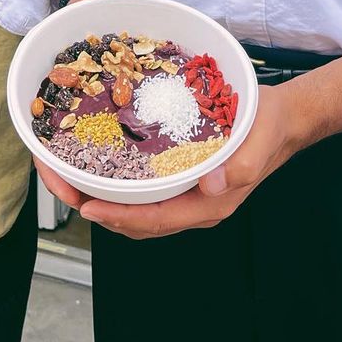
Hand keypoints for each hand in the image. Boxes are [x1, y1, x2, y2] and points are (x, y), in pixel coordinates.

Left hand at [39, 83, 295, 239]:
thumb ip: (241, 164)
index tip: (86, 206)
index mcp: (210, 204)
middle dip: (95, 207)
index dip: (119, 217)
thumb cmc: (269, 127)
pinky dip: (115, 183)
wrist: (282, 120)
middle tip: (59, 186)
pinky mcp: (180, 178)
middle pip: (136, 220)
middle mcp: (193, 205)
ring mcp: (186, 194)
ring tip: (66, 178)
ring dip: (99, 197)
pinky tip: (97, 165)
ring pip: (135, 209)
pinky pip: (142, 191)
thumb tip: (212, 186)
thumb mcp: (260, 138)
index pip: (156, 220)